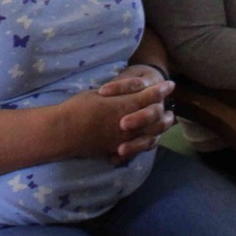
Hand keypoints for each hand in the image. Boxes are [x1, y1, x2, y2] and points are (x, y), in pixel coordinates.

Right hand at [58, 72, 173, 163]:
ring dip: (160, 129)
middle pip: (155, 118)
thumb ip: (119, 95)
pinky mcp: (117, 150)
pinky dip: (145, 144)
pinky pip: (137, 149)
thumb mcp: (101, 94)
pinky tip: (149, 140)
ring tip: (165, 125)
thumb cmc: (78, 107)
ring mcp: (123, 139)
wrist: (64, 131)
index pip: (150, 96)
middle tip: (171, 108)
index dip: (161, 90)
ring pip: (150, 136)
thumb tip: (132, 94)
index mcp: (124, 106)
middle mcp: (128, 124)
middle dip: (165, 111)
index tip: (170, 85)